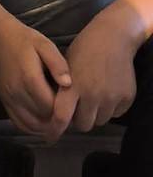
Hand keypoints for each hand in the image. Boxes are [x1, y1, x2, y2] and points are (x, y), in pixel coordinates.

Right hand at [0, 21, 71, 140]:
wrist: (0, 39)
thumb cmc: (26, 41)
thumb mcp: (45, 45)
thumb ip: (58, 64)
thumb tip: (68, 84)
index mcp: (30, 78)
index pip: (51, 107)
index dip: (64, 111)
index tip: (74, 106)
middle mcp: (17, 92)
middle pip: (42, 119)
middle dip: (58, 120)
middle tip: (69, 114)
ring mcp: (9, 99)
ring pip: (31, 125)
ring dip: (46, 127)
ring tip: (58, 120)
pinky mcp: (4, 102)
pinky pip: (19, 124)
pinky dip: (32, 128)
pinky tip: (43, 123)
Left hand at [63, 13, 137, 130]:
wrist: (113, 37)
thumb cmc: (84, 49)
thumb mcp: (66, 66)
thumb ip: (63, 90)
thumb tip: (56, 113)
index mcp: (72, 86)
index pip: (61, 116)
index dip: (54, 130)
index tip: (49, 138)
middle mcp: (92, 94)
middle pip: (83, 125)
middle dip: (78, 120)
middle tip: (79, 109)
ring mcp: (111, 97)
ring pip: (100, 121)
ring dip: (95, 114)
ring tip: (94, 96)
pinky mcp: (126, 98)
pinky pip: (116, 113)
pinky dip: (110, 108)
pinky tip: (108, 91)